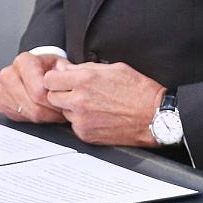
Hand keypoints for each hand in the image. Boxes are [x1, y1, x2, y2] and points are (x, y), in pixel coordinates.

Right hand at [0, 52, 66, 123]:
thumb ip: (64, 72)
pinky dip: (33, 118)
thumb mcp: (60, 65)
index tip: (64, 103)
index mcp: (23, 61)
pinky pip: (19, 118)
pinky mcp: (0, 103)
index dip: (54, 101)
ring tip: (53, 111)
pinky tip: (41, 111)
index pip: (38, 91)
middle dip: (50, 112)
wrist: (36, 70)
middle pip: (32, 105)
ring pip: (27, 114)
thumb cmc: (47, 69)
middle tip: (61, 112)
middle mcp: (8, 74)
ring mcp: (1, 89)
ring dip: (43, 117)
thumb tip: (65, 80)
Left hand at [43, 60, 164, 146]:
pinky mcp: (86, 134)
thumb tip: (66, 69)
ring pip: (63, 112)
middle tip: (75, 92)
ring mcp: (82, 119)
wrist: (153, 116)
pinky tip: (97, 116)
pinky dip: (81, 121)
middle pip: (51, 97)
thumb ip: (84, 68)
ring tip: (92, 104)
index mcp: (84, 79)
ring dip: (71, 108)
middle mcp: (79, 100)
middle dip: (61, 93)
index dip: (55, 78)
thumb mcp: (112, 67)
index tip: (61, 79)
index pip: (49, 79)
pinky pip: (74, 126)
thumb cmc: (138, 90)